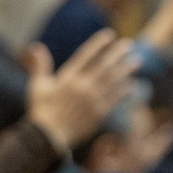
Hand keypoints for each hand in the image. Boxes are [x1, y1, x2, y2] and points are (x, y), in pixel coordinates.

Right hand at [25, 29, 138, 154]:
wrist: (48, 137)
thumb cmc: (41, 110)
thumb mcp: (37, 85)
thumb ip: (40, 65)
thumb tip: (35, 47)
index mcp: (68, 78)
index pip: (86, 55)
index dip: (98, 44)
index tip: (109, 35)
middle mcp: (82, 87)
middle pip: (104, 66)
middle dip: (117, 54)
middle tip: (128, 45)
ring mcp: (92, 100)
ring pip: (113, 81)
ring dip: (126, 70)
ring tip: (137, 61)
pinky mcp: (99, 113)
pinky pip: (115, 98)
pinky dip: (124, 90)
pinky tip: (133, 84)